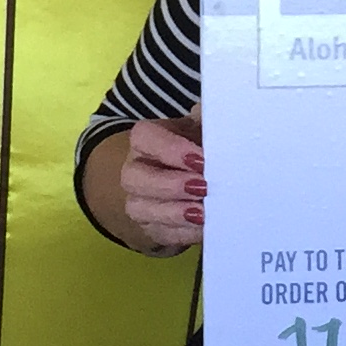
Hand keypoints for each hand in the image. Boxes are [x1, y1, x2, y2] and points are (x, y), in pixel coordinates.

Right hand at [110, 118, 205, 253]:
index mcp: (145, 140)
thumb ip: (206, 119)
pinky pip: (162, 234)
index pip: (145, 138)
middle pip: (136, 179)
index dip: (171, 149)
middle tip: (204, 187)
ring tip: (204, 212)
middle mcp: (135, 171)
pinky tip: (205, 228)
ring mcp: (139, 202)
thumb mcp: (200, 130)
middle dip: (171, 185)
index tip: (201, 159)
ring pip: (143, 210)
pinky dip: (184, 233)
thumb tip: (210, 111)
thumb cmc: (194, 150)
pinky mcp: (151, 229)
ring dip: (175, 213)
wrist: (185, 183)